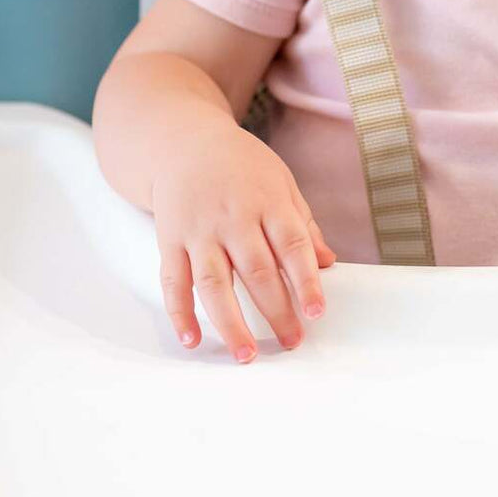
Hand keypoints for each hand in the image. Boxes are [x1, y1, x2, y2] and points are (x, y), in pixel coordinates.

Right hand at [151, 122, 335, 362]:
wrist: (183, 141)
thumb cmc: (241, 165)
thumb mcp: (281, 181)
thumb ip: (303, 223)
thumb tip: (327, 262)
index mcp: (267, 202)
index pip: (292, 246)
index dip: (306, 281)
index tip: (317, 312)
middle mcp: (233, 218)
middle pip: (256, 271)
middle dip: (276, 311)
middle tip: (292, 342)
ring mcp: (199, 231)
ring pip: (213, 283)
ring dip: (230, 323)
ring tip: (247, 355)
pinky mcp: (170, 240)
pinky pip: (173, 281)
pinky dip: (179, 313)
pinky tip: (192, 340)